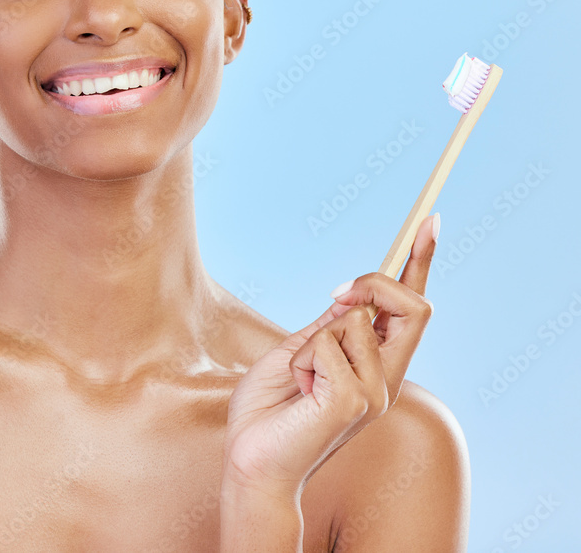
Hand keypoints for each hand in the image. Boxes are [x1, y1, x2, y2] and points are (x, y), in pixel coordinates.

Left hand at [221, 213, 438, 499]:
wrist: (250, 460)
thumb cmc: (269, 410)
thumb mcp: (300, 351)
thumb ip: (331, 326)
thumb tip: (354, 295)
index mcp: (377, 365)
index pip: (411, 309)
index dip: (421, 262)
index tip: (430, 220)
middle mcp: (387, 378)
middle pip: (414, 305)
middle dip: (372, 283)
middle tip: (332, 296)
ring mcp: (376, 393)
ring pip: (356, 319)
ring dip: (313, 337)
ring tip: (299, 375)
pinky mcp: (354, 402)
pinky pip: (327, 343)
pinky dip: (302, 357)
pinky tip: (297, 389)